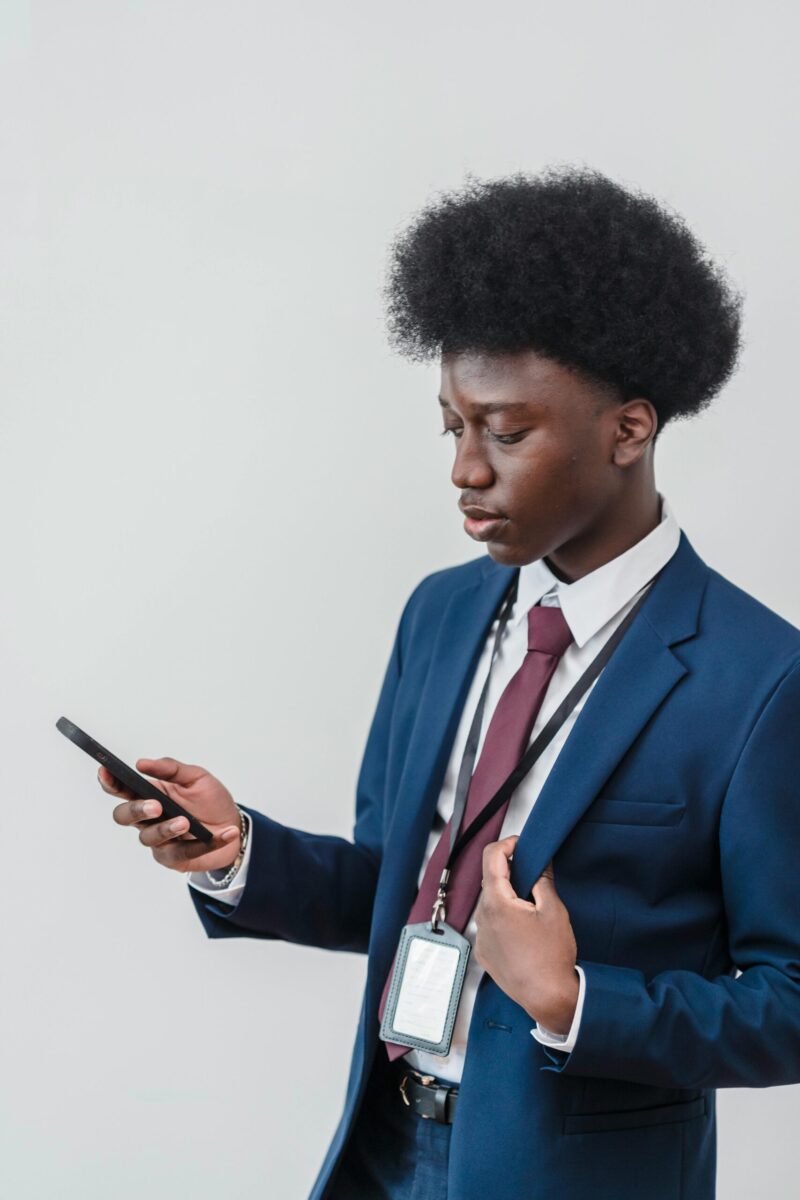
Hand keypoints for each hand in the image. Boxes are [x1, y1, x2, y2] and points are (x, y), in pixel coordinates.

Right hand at [98, 757, 242, 874]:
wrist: (233, 823)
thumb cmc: (210, 799)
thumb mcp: (196, 777)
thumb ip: (171, 769)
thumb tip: (142, 763)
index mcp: (149, 794)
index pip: (121, 788)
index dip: (110, 781)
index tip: (105, 771)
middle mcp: (148, 818)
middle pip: (124, 816)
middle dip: (137, 810)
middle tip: (155, 805)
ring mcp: (159, 840)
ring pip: (149, 837)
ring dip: (167, 829)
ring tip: (186, 822)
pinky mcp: (174, 859)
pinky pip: (184, 853)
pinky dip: (206, 844)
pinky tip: (225, 833)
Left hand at [473, 835, 578, 1033]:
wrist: (547, 998)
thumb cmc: (552, 955)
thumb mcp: (553, 910)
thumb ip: (543, 879)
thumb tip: (540, 860)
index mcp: (496, 902)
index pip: (491, 857)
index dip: (507, 844)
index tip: (522, 844)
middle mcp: (481, 918)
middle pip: (490, 880)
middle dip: (510, 872)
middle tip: (533, 873)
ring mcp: (480, 937)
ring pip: (490, 904)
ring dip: (506, 897)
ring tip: (531, 906)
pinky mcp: (484, 953)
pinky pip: (490, 925)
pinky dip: (503, 918)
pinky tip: (523, 930)